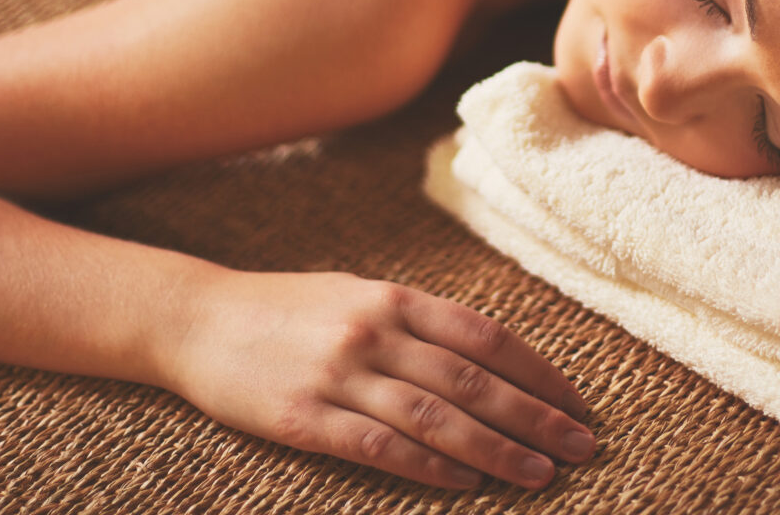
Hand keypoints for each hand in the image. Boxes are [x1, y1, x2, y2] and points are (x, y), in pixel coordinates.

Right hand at [165, 270, 594, 489]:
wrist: (197, 320)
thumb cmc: (288, 309)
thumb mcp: (357, 295)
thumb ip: (417, 322)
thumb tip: (489, 358)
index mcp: (393, 299)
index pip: (486, 337)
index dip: (538, 372)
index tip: (576, 401)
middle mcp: (374, 333)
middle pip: (473, 380)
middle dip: (535, 417)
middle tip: (582, 446)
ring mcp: (340, 375)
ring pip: (436, 417)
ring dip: (496, 450)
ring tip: (541, 474)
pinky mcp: (306, 418)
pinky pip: (380, 447)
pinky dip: (429, 467)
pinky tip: (466, 485)